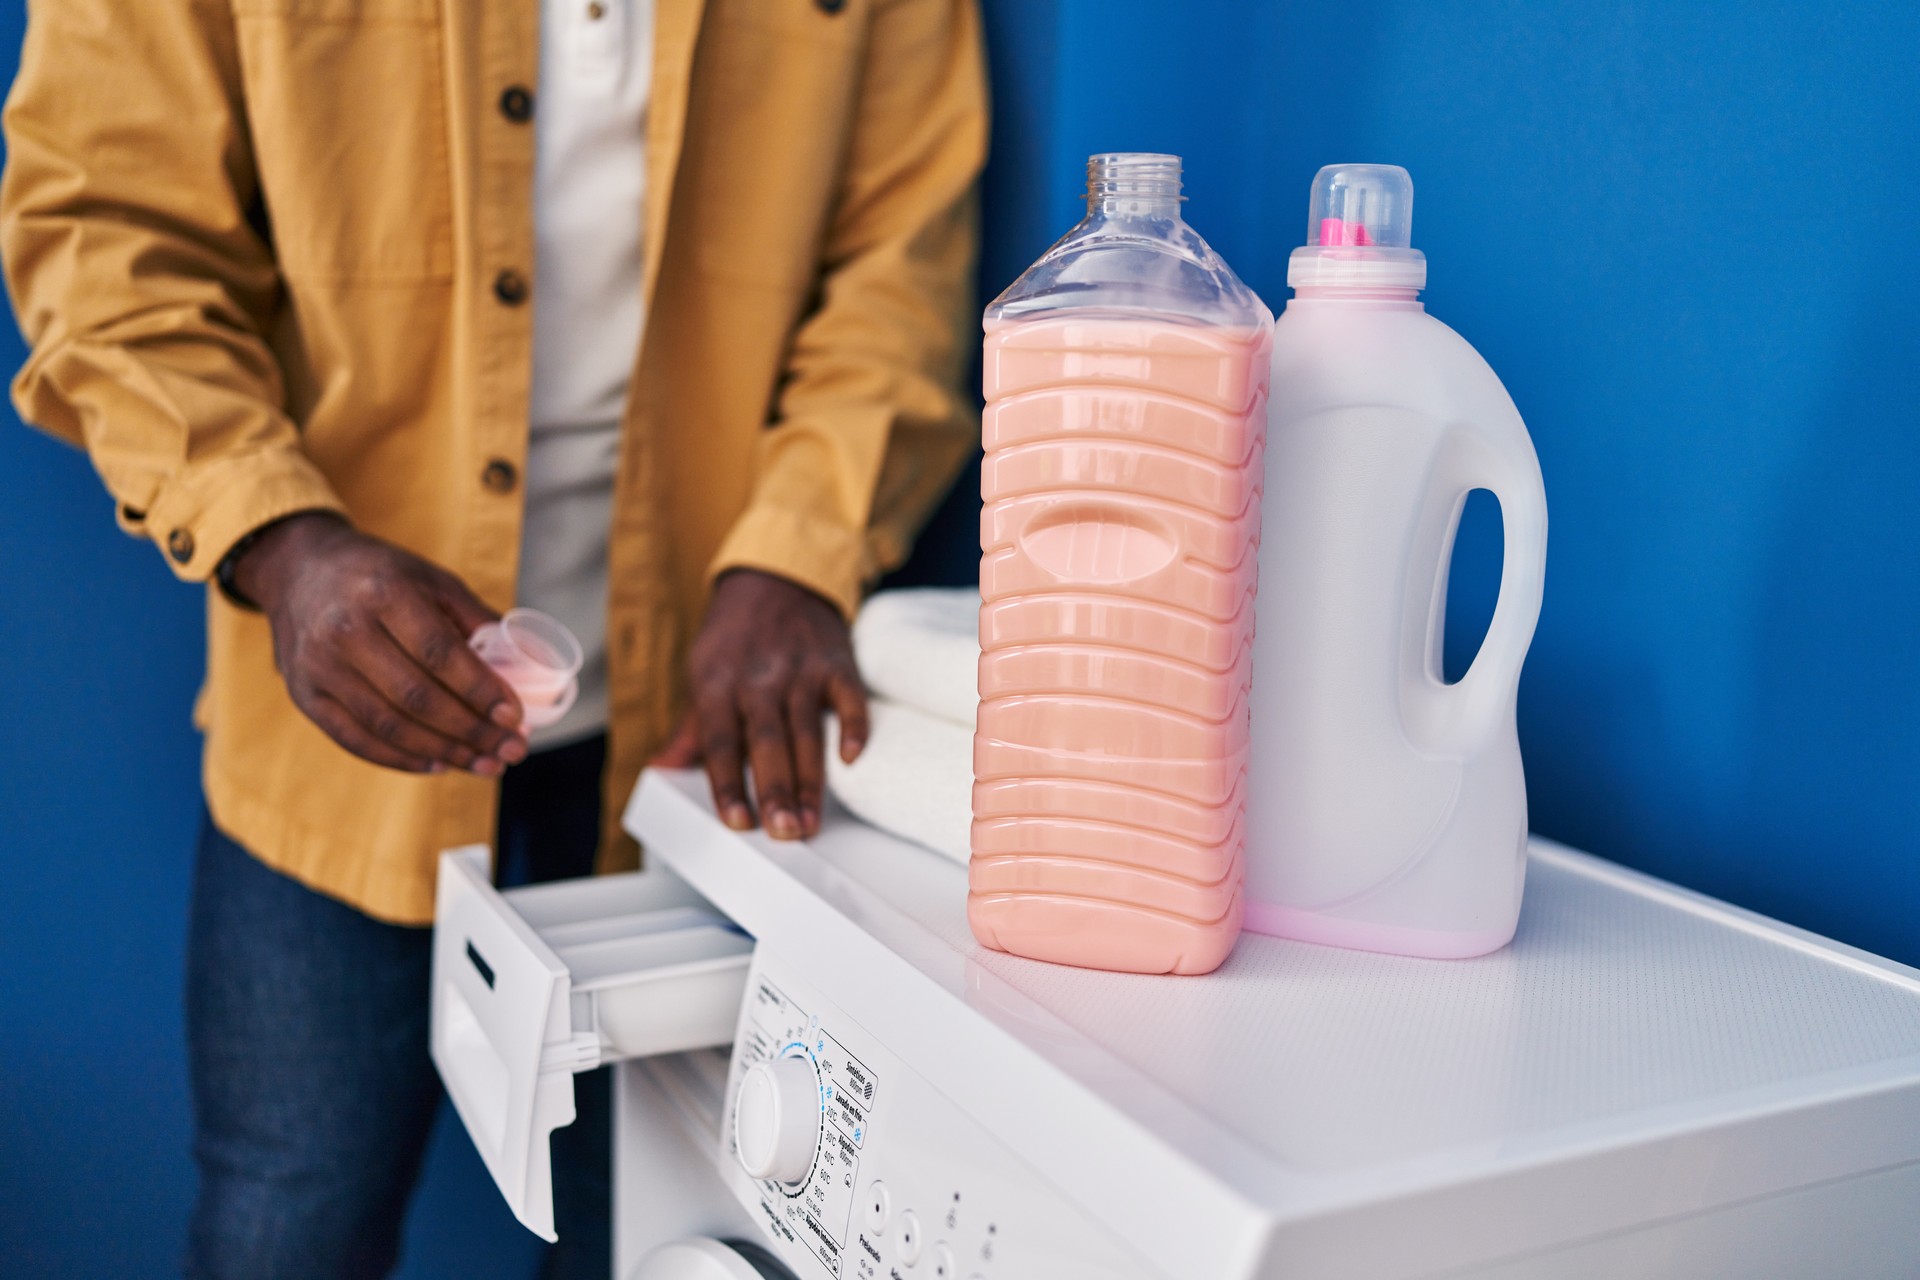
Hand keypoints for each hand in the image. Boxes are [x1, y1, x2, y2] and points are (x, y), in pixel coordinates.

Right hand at [232, 512, 528, 775]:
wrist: (299, 570)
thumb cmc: (381, 576)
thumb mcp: (432, 578)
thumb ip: (476, 619)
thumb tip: (527, 662)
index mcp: (385, 594)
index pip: (440, 653)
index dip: (480, 690)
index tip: (515, 717)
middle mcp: (345, 630)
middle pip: (417, 697)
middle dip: (472, 732)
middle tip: (512, 750)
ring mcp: (319, 667)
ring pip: (389, 726)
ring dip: (445, 752)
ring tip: (485, 764)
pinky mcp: (305, 695)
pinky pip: (357, 740)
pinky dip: (401, 760)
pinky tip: (439, 765)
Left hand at [653, 569, 868, 838]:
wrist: (776, 577)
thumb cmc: (735, 638)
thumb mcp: (702, 674)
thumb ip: (690, 729)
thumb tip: (660, 770)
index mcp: (718, 684)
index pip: (721, 742)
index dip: (729, 784)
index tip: (738, 822)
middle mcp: (759, 678)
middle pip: (767, 742)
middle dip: (776, 790)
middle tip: (785, 833)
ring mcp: (801, 669)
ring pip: (806, 730)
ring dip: (811, 780)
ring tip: (811, 821)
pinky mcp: (837, 662)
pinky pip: (849, 699)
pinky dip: (853, 727)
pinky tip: (852, 759)